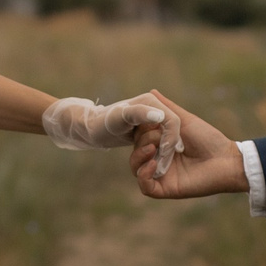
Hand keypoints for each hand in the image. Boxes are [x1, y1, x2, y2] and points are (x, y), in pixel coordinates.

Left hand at [43, 94, 172, 153]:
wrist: (92, 127)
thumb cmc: (104, 122)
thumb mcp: (120, 117)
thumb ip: (140, 113)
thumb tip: (159, 116)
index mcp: (152, 102)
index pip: (173, 121)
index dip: (171, 138)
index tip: (163, 154)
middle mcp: (155, 107)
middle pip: (173, 130)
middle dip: (168, 147)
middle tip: (159, 163)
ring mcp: (152, 118)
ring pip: (168, 137)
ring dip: (164, 151)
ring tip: (154, 163)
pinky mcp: (148, 128)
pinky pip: (160, 141)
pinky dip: (158, 151)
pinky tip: (151, 160)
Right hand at [128, 92, 247, 199]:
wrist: (225, 159)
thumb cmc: (208, 139)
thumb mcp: (184, 120)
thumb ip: (166, 108)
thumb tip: (151, 92)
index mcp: (161, 144)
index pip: (138, 136)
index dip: (138, 129)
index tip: (145, 120)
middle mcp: (157, 159)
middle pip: (135, 150)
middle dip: (143, 140)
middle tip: (159, 136)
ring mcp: (160, 174)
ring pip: (135, 168)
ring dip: (139, 155)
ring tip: (153, 148)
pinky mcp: (165, 189)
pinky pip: (144, 186)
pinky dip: (143, 174)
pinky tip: (153, 163)